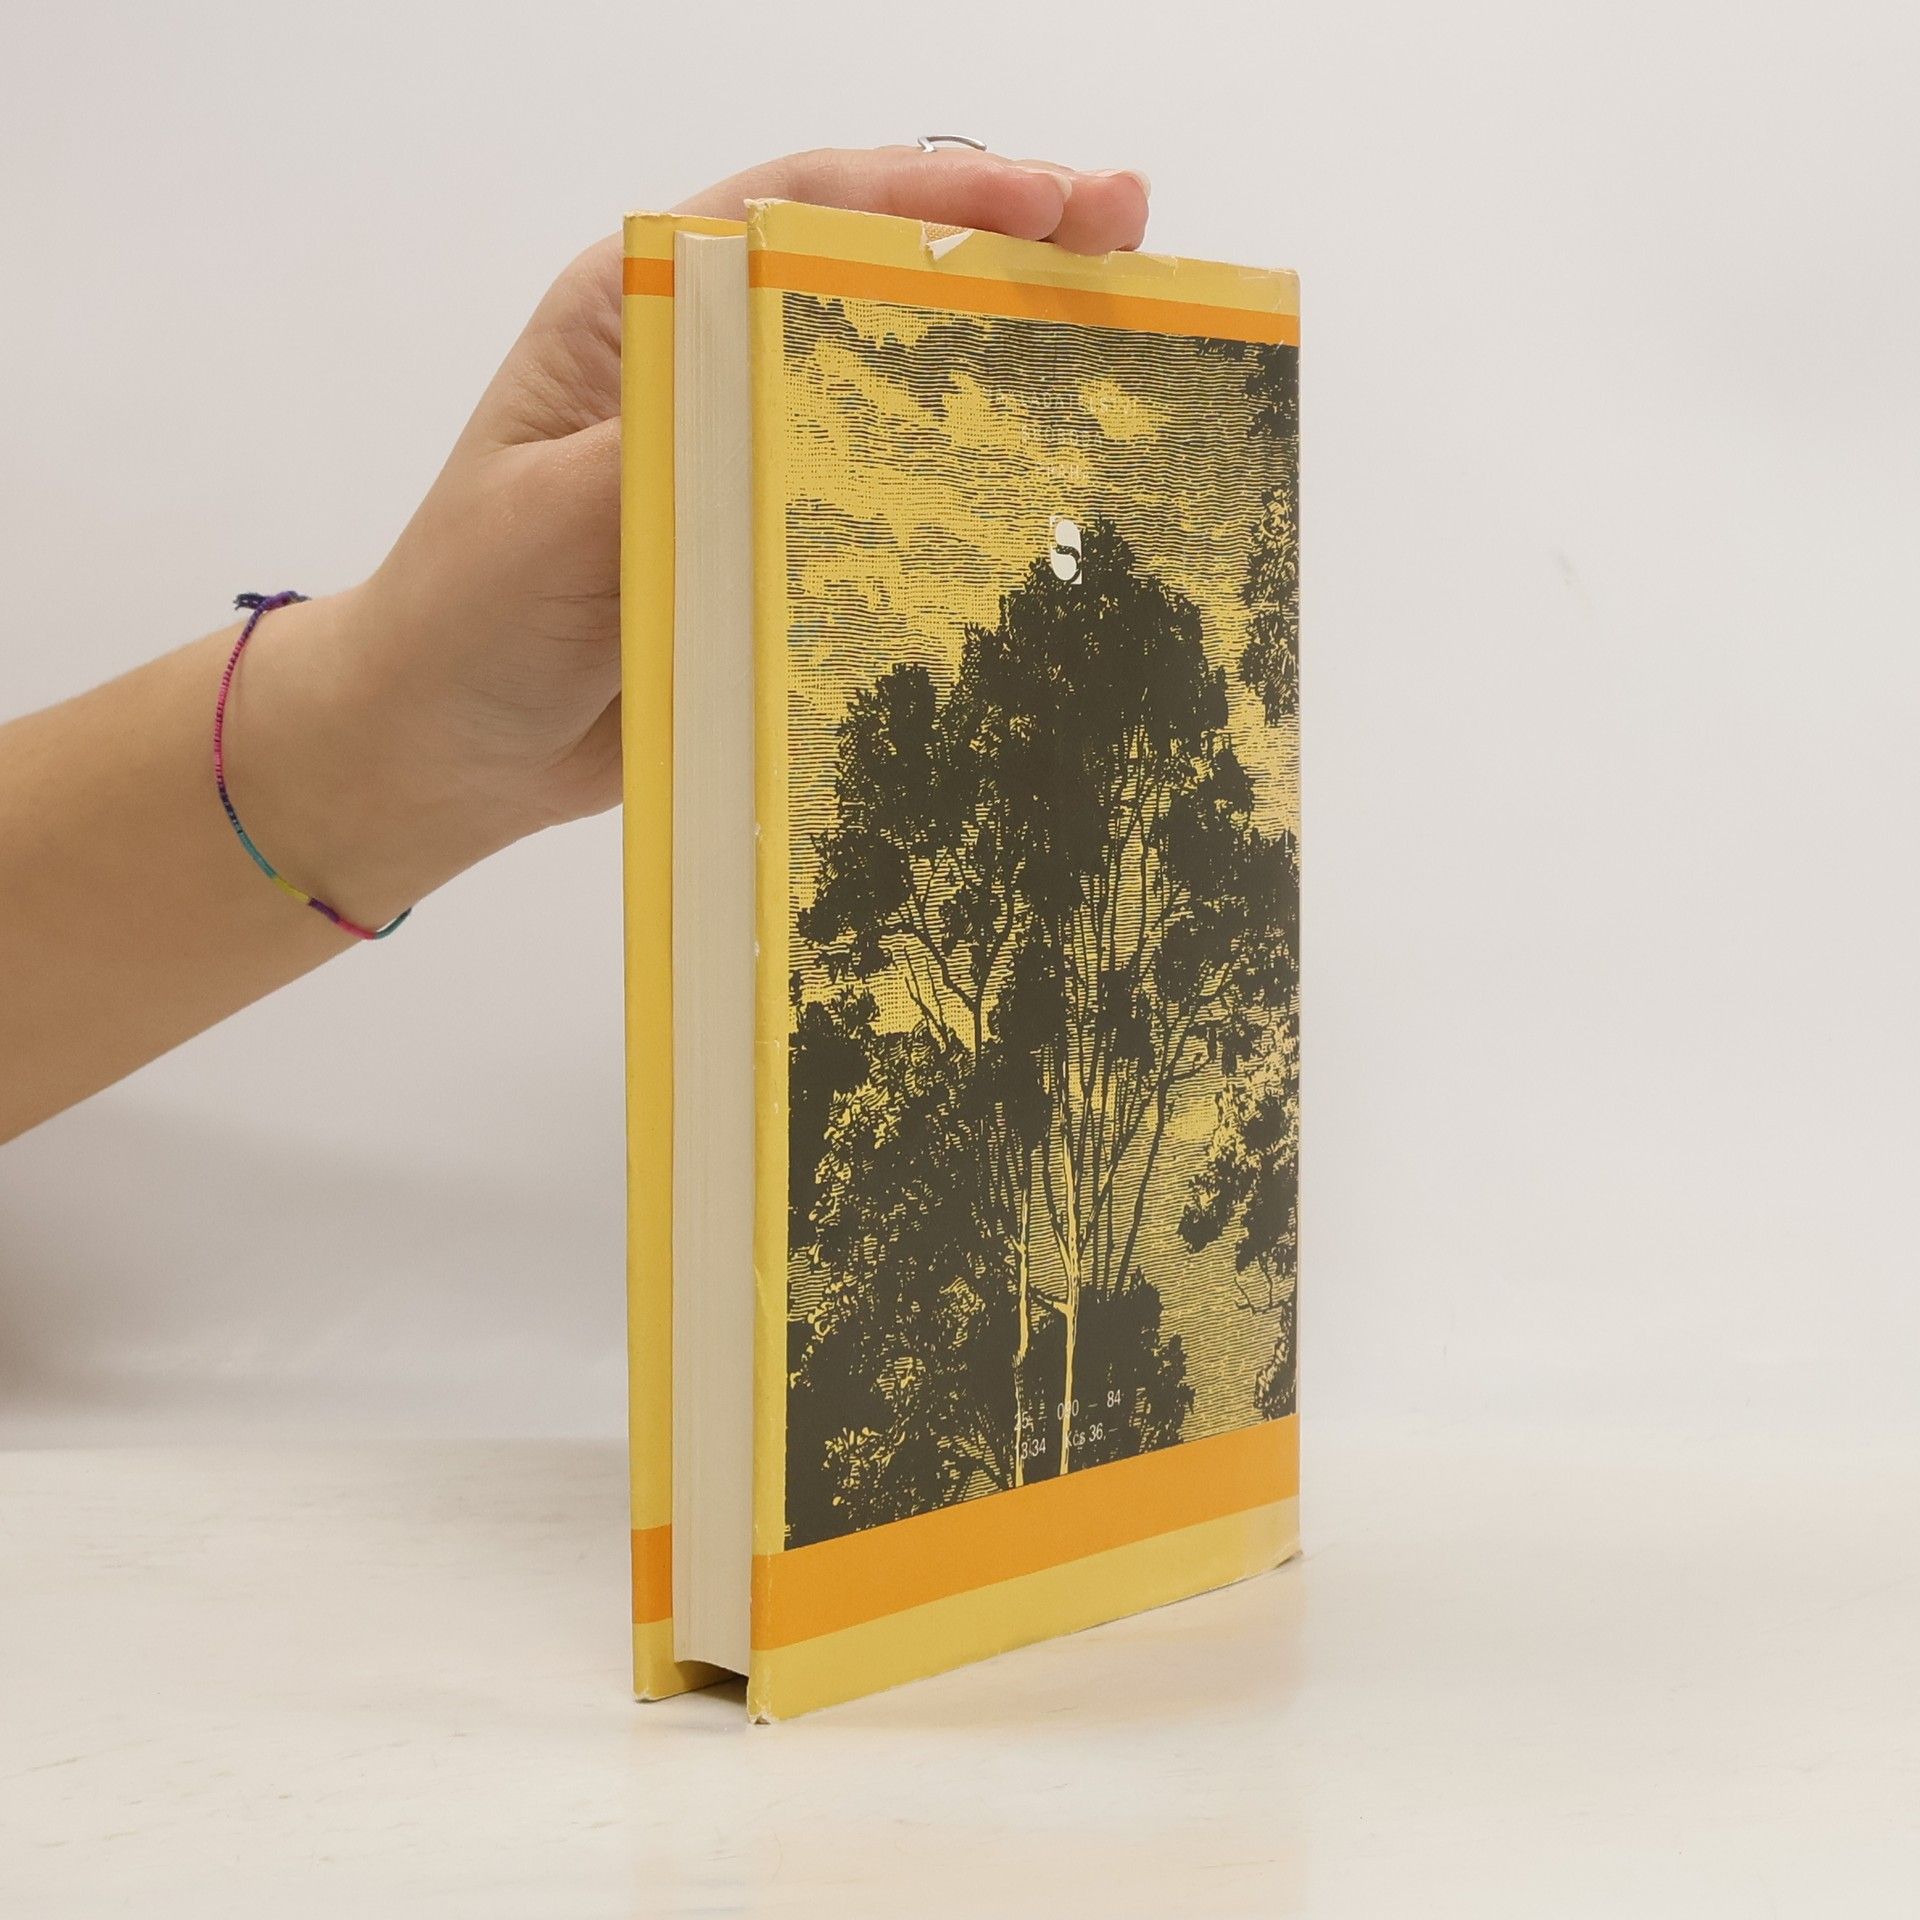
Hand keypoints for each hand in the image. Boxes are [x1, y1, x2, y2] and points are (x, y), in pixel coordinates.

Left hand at [257, 149, 1152, 920]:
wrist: (448, 751)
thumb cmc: (468, 618)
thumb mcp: (549, 522)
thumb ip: (662, 453)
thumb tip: (789, 408)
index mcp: (643, 312)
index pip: (802, 209)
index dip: (935, 192)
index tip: (1055, 201)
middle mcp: (711, 368)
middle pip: (875, 279)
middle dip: (1007, 249)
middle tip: (1134, 241)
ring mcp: (754, 461)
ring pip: (900, 388)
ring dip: (1009, 364)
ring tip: (1130, 349)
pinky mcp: (781, 552)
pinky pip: (892, 509)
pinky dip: (972, 496)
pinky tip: (1050, 498)